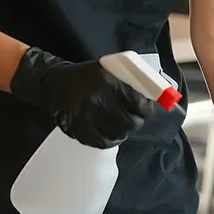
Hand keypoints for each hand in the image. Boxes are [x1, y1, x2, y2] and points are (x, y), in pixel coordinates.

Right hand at [10, 47, 154, 147]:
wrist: (53, 84)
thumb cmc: (87, 77)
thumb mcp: (109, 70)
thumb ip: (131, 82)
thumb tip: (159, 97)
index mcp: (107, 82)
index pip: (138, 104)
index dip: (145, 109)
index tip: (144, 109)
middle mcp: (97, 99)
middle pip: (130, 122)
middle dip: (136, 121)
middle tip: (134, 118)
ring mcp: (86, 116)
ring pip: (119, 134)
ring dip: (123, 131)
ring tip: (120, 124)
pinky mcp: (77, 129)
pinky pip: (102, 142)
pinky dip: (109, 139)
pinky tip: (109, 132)